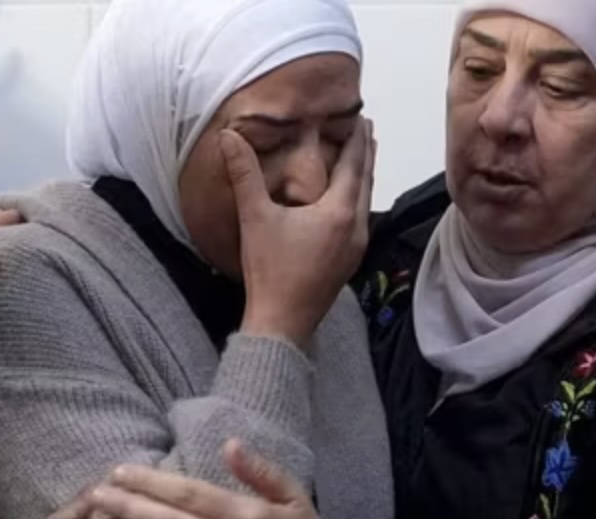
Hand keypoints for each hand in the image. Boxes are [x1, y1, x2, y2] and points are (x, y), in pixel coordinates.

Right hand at [224, 119, 375, 347]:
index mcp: (339, 211)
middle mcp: (356, 226)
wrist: (281, 323)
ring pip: (365, 202)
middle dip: (365, 155)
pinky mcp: (349, 263)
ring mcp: (356, 247)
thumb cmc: (270, 270)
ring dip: (362, 178)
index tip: (360, 118)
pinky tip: (346, 204)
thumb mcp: (255, 217)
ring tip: (359, 161)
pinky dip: (356, 201)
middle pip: (366, 181)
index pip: (354, 164)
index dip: (356, 140)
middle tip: (365, 131)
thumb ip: (245, 174)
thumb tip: (229, 137)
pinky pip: (359, 221)